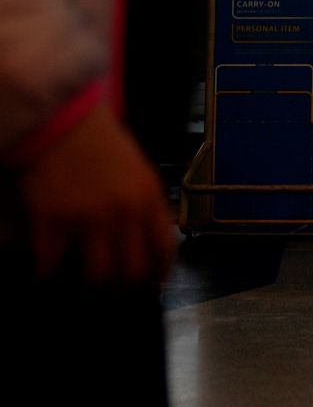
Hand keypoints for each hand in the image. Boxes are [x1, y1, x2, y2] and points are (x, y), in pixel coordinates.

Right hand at [18, 105, 172, 285]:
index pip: (164, 248)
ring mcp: (90, 218)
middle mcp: (125, 211)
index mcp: (149, 197)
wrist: (62, 122)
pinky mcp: (54, 221)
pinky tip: (46, 273)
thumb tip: (149, 236)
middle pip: (133, 270)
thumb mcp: (136, 169)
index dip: (158, 274)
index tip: (152, 285)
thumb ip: (144, 203)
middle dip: (124, 288)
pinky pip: (53, 265)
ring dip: (90, 287)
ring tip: (83, 286)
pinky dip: (48, 274)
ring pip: (99, 275)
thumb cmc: (98, 142)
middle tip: (114, 292)